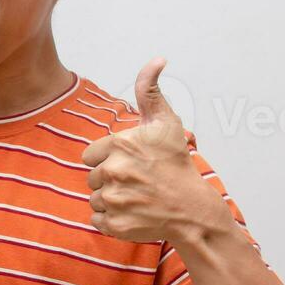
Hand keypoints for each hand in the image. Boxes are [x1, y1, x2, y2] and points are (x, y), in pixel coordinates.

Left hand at [81, 57, 230, 242]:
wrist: (193, 209)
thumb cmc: (177, 165)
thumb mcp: (166, 122)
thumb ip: (150, 90)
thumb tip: (157, 59)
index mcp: (119, 146)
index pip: (91, 155)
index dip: (109, 158)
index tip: (130, 162)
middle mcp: (113, 172)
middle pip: (92, 178)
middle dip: (110, 179)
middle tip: (136, 180)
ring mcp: (114, 201)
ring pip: (95, 199)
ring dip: (111, 199)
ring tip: (136, 197)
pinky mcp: (114, 225)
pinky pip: (97, 220)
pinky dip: (111, 220)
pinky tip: (132, 213)